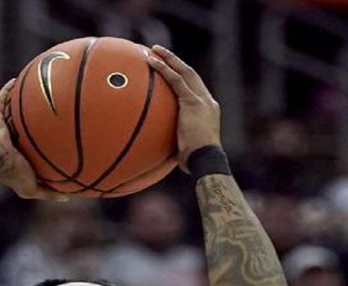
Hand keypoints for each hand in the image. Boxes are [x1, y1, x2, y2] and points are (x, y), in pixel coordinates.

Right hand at [0, 80, 65, 199]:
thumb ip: (49, 192)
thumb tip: (68, 196)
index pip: (35, 143)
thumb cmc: (11, 173)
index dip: (44, 137)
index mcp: (20, 153)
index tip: (61, 129)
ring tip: (38, 85)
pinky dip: (6, 90)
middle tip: (54, 103)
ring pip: (14, 110)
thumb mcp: (32, 189)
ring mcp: (3, 127)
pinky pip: (0, 100)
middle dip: (36, 115)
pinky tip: (16, 79)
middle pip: (26, 124)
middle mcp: (12, 138)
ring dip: (22, 99)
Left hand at [147, 45, 221, 167]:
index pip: (194, 87)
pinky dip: (163, 69)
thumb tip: (156, 147)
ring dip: (168, 59)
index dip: (182, 76)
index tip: (169, 69)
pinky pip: (175, 80)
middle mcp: (207, 101)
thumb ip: (174, 139)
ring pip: (184, 72)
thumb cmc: (193, 161)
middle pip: (190, 74)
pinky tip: (151, 62)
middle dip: (175, 61)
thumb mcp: (183, 146)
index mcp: (207, 109)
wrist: (205, 159)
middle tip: (159, 52)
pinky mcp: (193, 102)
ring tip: (153, 50)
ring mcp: (201, 100)